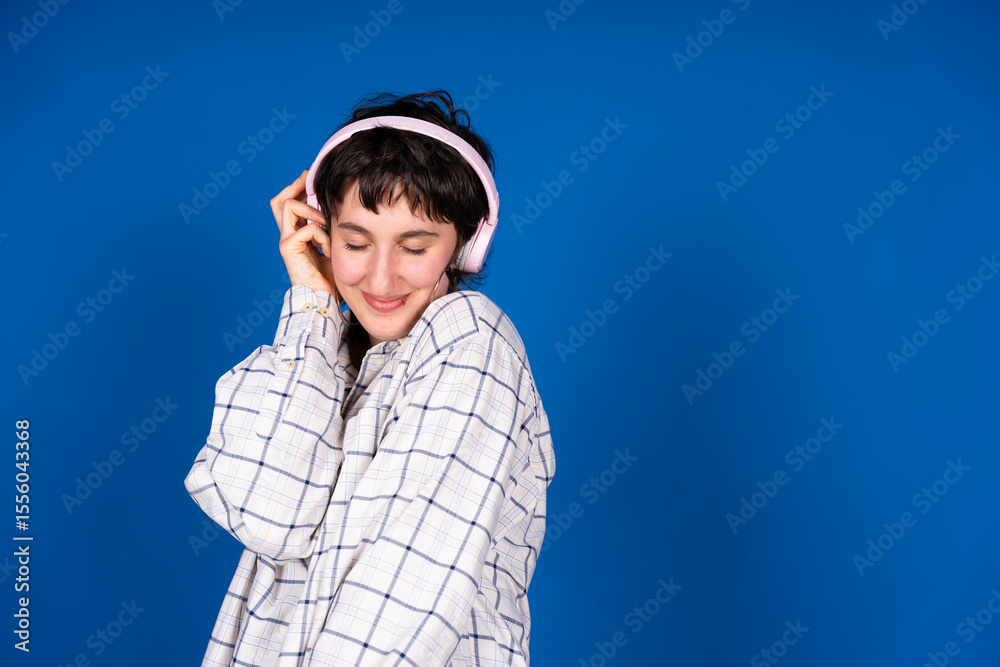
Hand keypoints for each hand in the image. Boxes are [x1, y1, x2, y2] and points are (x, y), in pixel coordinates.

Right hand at [270, 169, 338, 300]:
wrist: (324, 298)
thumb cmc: (331, 275)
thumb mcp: (333, 243)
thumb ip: (331, 227)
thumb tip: (341, 205)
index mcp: (297, 233)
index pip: (290, 203)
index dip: (298, 188)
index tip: (312, 177)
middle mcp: (288, 234)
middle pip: (279, 200)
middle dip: (295, 186)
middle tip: (310, 179)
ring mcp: (286, 241)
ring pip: (288, 206)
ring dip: (312, 211)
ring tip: (325, 223)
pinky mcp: (288, 249)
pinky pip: (306, 229)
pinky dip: (321, 235)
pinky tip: (328, 249)